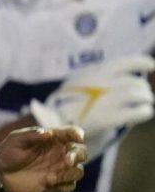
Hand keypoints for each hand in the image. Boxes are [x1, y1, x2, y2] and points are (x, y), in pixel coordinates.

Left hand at [0, 126, 87, 191]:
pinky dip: (63, 185)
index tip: (77, 137)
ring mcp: (59, 170)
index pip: (72, 133)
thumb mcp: (16, 139)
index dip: (77, 134)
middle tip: (67, 160)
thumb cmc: (8, 152)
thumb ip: (31, 134)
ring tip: (51, 177)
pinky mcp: (56, 185)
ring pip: (78, 171)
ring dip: (70, 173)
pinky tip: (49, 183)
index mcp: (53, 140)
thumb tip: (48, 133)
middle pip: (81, 153)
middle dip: (78, 155)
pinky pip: (69, 186)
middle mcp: (60, 154)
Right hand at [29, 54, 154, 154]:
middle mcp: (96, 83)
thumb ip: (98, 79)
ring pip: (138, 93)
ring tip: (146, 104)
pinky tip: (144, 113)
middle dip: (144, 89)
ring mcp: (100, 100)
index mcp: (91, 74)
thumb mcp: (77, 87)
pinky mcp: (104, 118)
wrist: (48, 129)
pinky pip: (136, 111)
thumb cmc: (65, 109)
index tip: (153, 67)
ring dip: (146, 99)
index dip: (145, 62)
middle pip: (135, 81)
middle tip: (145, 96)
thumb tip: (129, 71)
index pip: (127, 63)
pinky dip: (144, 111)